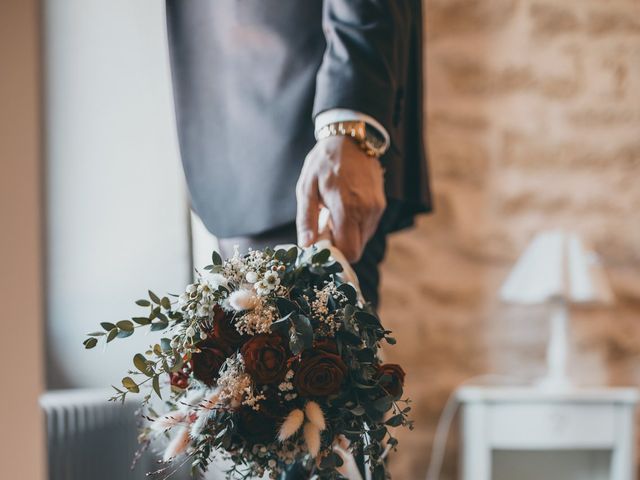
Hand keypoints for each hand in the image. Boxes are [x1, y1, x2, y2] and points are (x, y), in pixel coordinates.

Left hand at [296, 136, 385, 262]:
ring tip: (334, 215)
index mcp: (346, 208)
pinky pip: (368, 228)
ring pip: (363, 239)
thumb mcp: (306, 187)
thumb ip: (307, 219)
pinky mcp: (381, 205)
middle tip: (325, 229)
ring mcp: (376, 209)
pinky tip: (345, 210)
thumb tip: (306, 245)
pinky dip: (356, 226)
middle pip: (357, 248)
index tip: (321, 244)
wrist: (350, 139)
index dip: (335, 254)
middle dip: (340, 245)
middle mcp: (366, 211)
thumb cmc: (324, 162)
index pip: (349, 251)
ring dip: (348, 235)